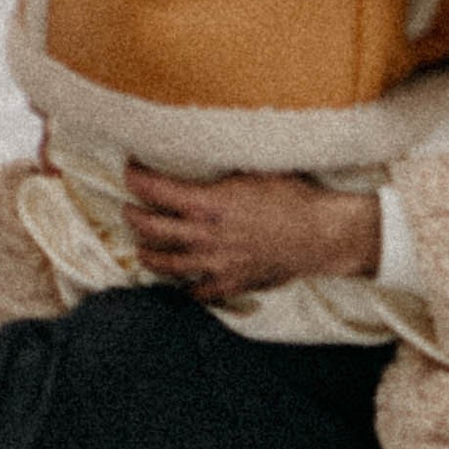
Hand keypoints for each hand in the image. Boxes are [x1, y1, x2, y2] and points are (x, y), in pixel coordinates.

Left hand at [122, 166, 381, 301]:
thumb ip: (222, 172)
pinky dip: (184, 287)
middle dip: (134, 216)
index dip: (137, 178)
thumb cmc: (292, 196)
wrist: (320, 235)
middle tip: (128, 208)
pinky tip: (181, 281)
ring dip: (148, 254)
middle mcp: (204, 236)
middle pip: (152, 229)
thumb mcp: (254, 170)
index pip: (157, 190)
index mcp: (208, 203)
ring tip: (142, 248)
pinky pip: (197, 291)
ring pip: (166, 264)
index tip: (130, 170)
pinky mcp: (230, 283)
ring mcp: (215, 264)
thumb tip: (205, 158)